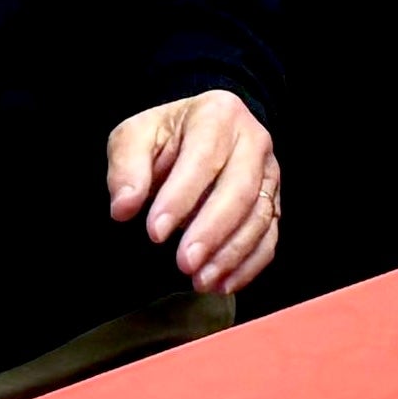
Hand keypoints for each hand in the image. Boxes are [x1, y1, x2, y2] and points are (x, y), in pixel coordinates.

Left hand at [104, 90, 280, 296]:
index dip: (181, 197)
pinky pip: (271, 236)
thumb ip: (126, 167)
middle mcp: (253, 140)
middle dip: (212, 231)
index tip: (154, 232)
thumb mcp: (136, 136)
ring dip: (232, 254)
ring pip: (261, 216)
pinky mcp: (274, 201)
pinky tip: (223, 284)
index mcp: (219, 114)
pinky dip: (250, 264)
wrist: (198, 133)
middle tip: (183, 263)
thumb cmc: (165, 137)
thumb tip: (123, 207)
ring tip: (200, 280)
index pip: (204, 158)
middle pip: (241, 189)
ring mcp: (269, 172)